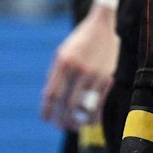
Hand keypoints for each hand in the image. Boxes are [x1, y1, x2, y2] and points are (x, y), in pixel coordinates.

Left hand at [40, 5, 118, 130]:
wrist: (102, 26)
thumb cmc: (79, 41)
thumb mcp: (61, 53)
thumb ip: (54, 74)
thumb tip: (47, 98)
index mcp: (63, 62)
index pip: (52, 94)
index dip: (47, 110)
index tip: (45, 119)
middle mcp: (78, 69)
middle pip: (68, 104)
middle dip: (62, 119)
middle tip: (59, 126)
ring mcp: (94, 74)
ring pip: (85, 107)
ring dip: (79, 121)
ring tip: (74, 126)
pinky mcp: (107, 77)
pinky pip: (100, 103)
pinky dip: (94, 115)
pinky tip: (89, 121)